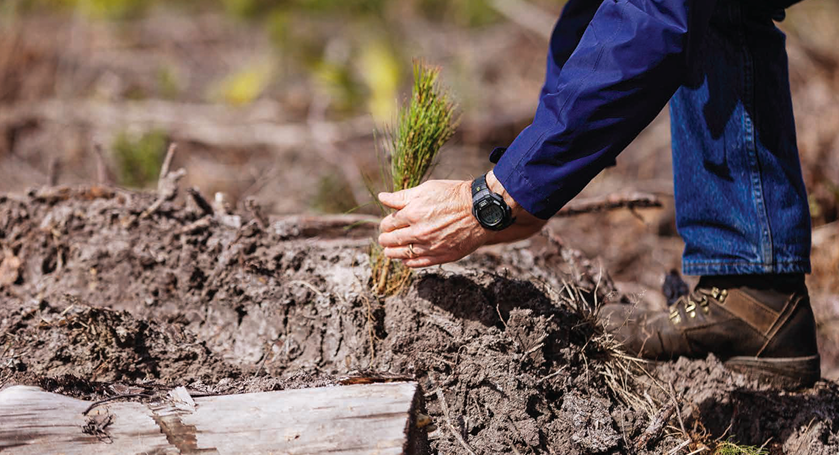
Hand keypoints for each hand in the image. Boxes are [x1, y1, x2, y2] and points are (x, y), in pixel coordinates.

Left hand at [377, 172, 546, 267]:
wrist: (480, 210)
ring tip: (389, 251)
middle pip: (392, 240)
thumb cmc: (454, 195)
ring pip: (402, 254)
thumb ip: (402, 196)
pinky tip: (405, 259)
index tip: (386, 225)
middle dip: (385, 239)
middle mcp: (419, 232)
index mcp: (412, 213)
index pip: (388, 223)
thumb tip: (382, 198)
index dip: (385, 224)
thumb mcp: (427, 189)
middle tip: (384, 239)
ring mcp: (430, 246)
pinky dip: (408, 262)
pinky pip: (417, 263)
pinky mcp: (441, 256)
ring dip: (392, 253)